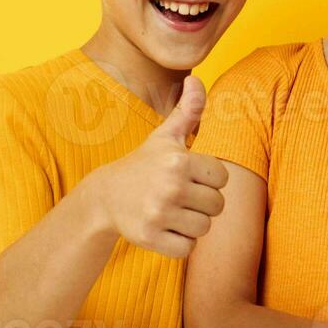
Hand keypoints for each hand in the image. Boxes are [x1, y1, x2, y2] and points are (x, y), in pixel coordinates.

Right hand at [90, 75, 227, 258]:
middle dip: (202, 204)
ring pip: (204, 229)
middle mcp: (170, 187)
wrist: (105, 196)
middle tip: (178, 197)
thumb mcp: (165, 136)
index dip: (208, 180)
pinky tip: (163, 228)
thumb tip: (196, 79)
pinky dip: (179, 243)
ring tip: (171, 211)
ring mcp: (159, 214)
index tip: (188, 177)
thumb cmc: (143, 164)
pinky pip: (187, 248)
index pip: (222, 178)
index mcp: (179, 161)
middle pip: (217, 206)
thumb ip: (188, 110)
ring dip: (191, 224)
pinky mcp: (150, 238)